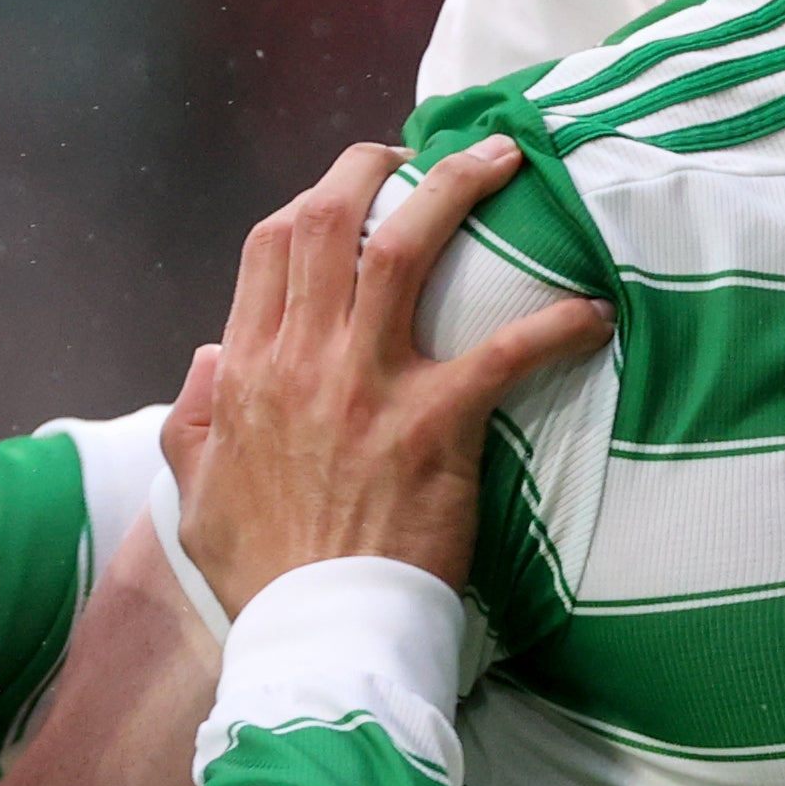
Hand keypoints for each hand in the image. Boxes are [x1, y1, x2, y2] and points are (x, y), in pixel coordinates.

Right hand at [175, 139, 610, 608]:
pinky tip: (592, 314)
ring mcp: (368, 387)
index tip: (352, 188)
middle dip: (376, 165)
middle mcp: (302, 361)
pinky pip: (504, 352)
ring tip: (506, 161)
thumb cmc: (262, 575)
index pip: (270, 248)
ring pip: (407, 250)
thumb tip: (206, 359)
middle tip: (424, 150)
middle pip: (332, 221)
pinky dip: (554, 325)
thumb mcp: (195, 495)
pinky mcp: (434, 426)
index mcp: (247, 371)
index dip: (314, 200)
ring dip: (459, 191)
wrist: (316, 635)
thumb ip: (192, 420)